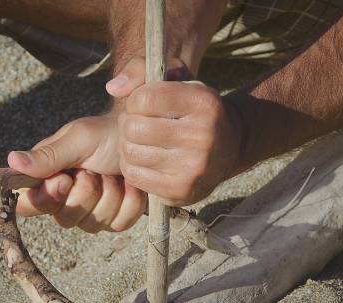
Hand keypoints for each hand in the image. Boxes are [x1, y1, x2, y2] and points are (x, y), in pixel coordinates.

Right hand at [6, 57, 149, 231]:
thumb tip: (11, 160)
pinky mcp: (114, 219)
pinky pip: (119, 223)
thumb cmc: (105, 134)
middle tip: (94, 168)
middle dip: (86, 191)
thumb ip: (47, 156)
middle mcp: (64, 200)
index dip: (46, 198)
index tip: (64, 179)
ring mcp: (90, 213)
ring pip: (94, 224)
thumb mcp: (77, 139)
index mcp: (46, 178)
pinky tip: (129, 184)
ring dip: (110, 193)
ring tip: (112, 172)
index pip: (28, 205)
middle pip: (65, 219)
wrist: (142, 137)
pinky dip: (129, 201)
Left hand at [118, 81, 240, 206]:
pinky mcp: (181, 190)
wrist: (229, 146)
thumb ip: (141, 71)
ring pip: (131, 153)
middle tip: (138, 124)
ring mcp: (193, 167)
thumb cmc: (193, 108)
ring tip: (139, 141)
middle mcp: (203, 135)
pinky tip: (144, 159)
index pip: (145, 99)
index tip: (144, 104)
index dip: (135, 100)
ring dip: (127, 145)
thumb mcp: (177, 79)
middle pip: (134, 128)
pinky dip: (131, 166)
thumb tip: (113, 88)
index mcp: (203, 102)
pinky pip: (134, 176)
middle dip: (129, 123)